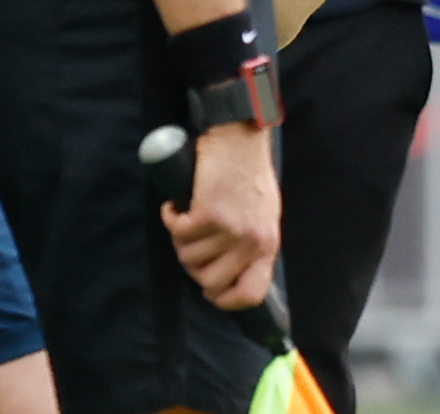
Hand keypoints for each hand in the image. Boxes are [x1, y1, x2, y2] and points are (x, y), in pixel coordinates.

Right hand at [160, 123, 280, 307]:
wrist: (240, 139)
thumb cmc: (249, 174)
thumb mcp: (263, 215)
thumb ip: (252, 245)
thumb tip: (233, 272)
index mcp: (268, 244)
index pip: (251, 294)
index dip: (225, 300)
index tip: (210, 290)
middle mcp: (251, 242)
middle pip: (209, 282)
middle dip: (193, 266)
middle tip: (193, 243)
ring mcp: (230, 229)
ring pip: (188, 257)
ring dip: (181, 239)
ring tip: (188, 217)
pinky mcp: (208, 214)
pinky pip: (177, 232)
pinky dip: (171, 218)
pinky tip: (177, 206)